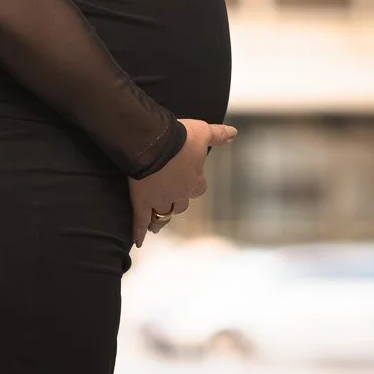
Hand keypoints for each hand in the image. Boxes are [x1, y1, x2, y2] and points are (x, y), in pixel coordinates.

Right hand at [129, 119, 236, 247]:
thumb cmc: (179, 136)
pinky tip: (138, 241)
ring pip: (162, 216)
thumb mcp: (202, 132)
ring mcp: (160, 200)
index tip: (189, 181)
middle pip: (180, 205)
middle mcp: (179, 195)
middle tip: (170, 203)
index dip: (193, 185)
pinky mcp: (142, 202)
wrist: (154, 141)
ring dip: (160, 221)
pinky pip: (141, 221)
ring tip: (156, 227)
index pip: (198, 188)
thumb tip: (234, 133)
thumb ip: (218, 135)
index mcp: (195, 180)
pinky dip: (139, 232)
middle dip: (176, 204)